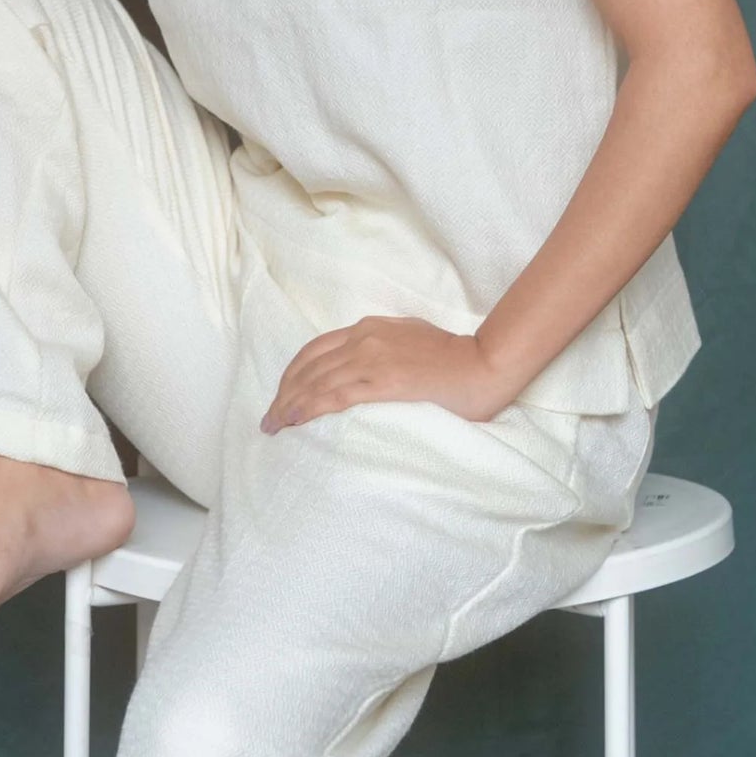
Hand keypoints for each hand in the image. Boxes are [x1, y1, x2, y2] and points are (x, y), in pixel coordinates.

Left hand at [260, 316, 515, 431]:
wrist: (486, 363)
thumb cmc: (456, 360)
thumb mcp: (410, 342)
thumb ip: (384, 350)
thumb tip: (367, 370)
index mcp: (370, 328)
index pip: (316, 350)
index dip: (293, 375)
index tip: (282, 397)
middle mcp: (365, 338)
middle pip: (308, 366)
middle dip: (283, 394)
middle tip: (270, 421)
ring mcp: (373, 358)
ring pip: (316, 381)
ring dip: (289, 405)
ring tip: (275, 428)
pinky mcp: (384, 381)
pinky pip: (335, 394)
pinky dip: (309, 408)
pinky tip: (295, 421)